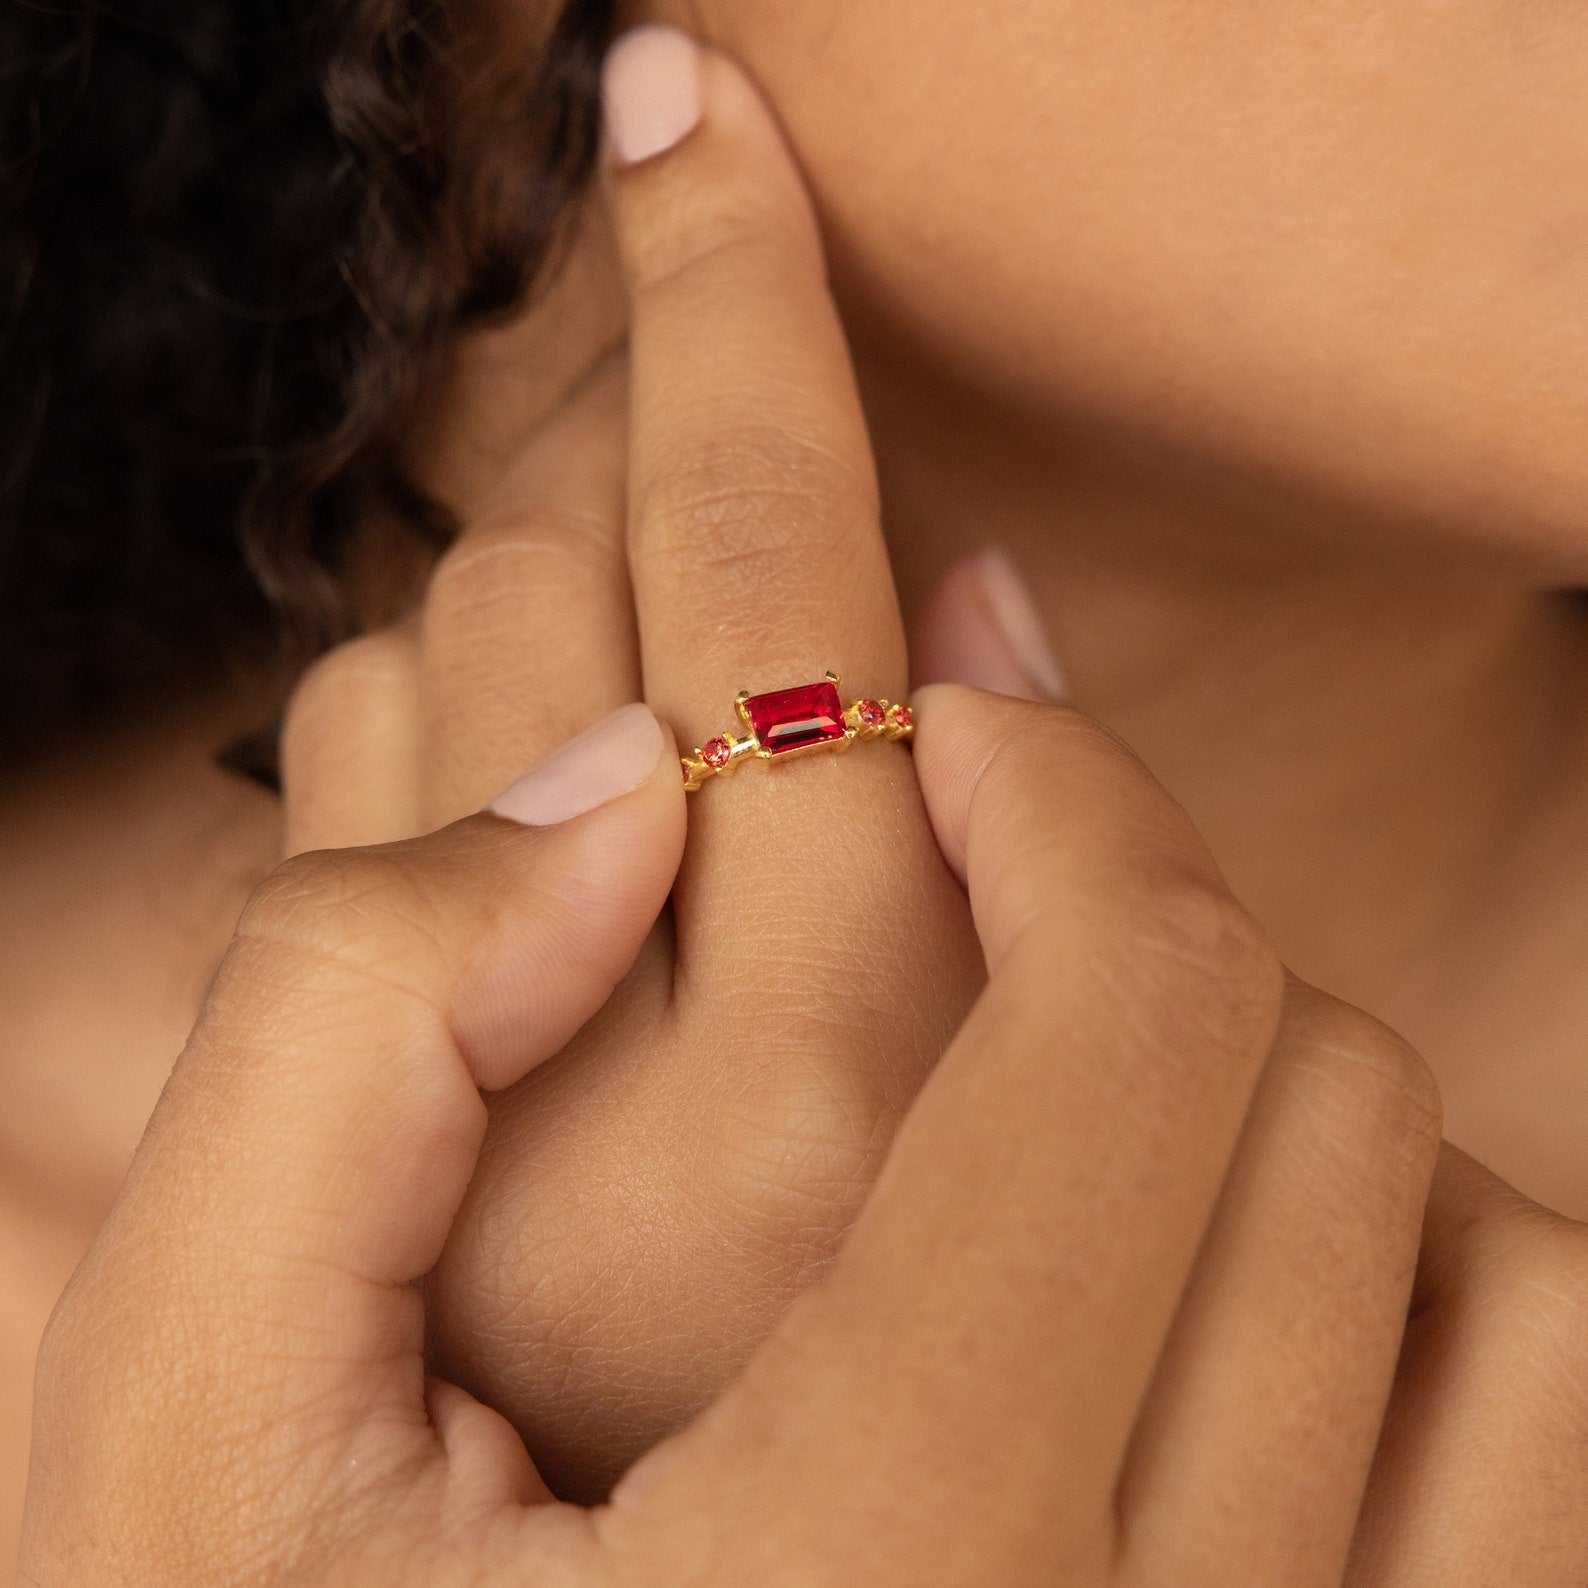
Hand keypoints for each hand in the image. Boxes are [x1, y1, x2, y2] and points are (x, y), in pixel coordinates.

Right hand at [26, 673, 1587, 1584]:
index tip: (957, 720)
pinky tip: (1191, 1276)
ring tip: (1086, 1070)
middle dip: (1142, 908)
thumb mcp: (189, 1407)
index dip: (1056, 785)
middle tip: (988, 863)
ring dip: (1296, 1102)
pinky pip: (1534, 1445)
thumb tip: (625, 793)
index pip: (1133, 1024)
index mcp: (873, 1582)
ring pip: (1502, 1283)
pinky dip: (1414, 1293)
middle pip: (1323, 1111)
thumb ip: (353, 1023)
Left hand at [277, 28, 985, 1496]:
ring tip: (648, 704)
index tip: (683, 92)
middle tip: (700, 430)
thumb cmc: (938, 1363)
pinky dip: (424, 723)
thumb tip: (969, 591)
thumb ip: (1016, 840)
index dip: (734, 295)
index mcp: (850, 1105)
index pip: (767, 560)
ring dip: (538, 597)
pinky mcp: (313, 1128)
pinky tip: (521, 819)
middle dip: (638, 439)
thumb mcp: (1049, 1104)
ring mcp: (424, 1108)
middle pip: (566, 552)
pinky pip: (331, 759)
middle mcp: (609, 1098)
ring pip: (423, 637)